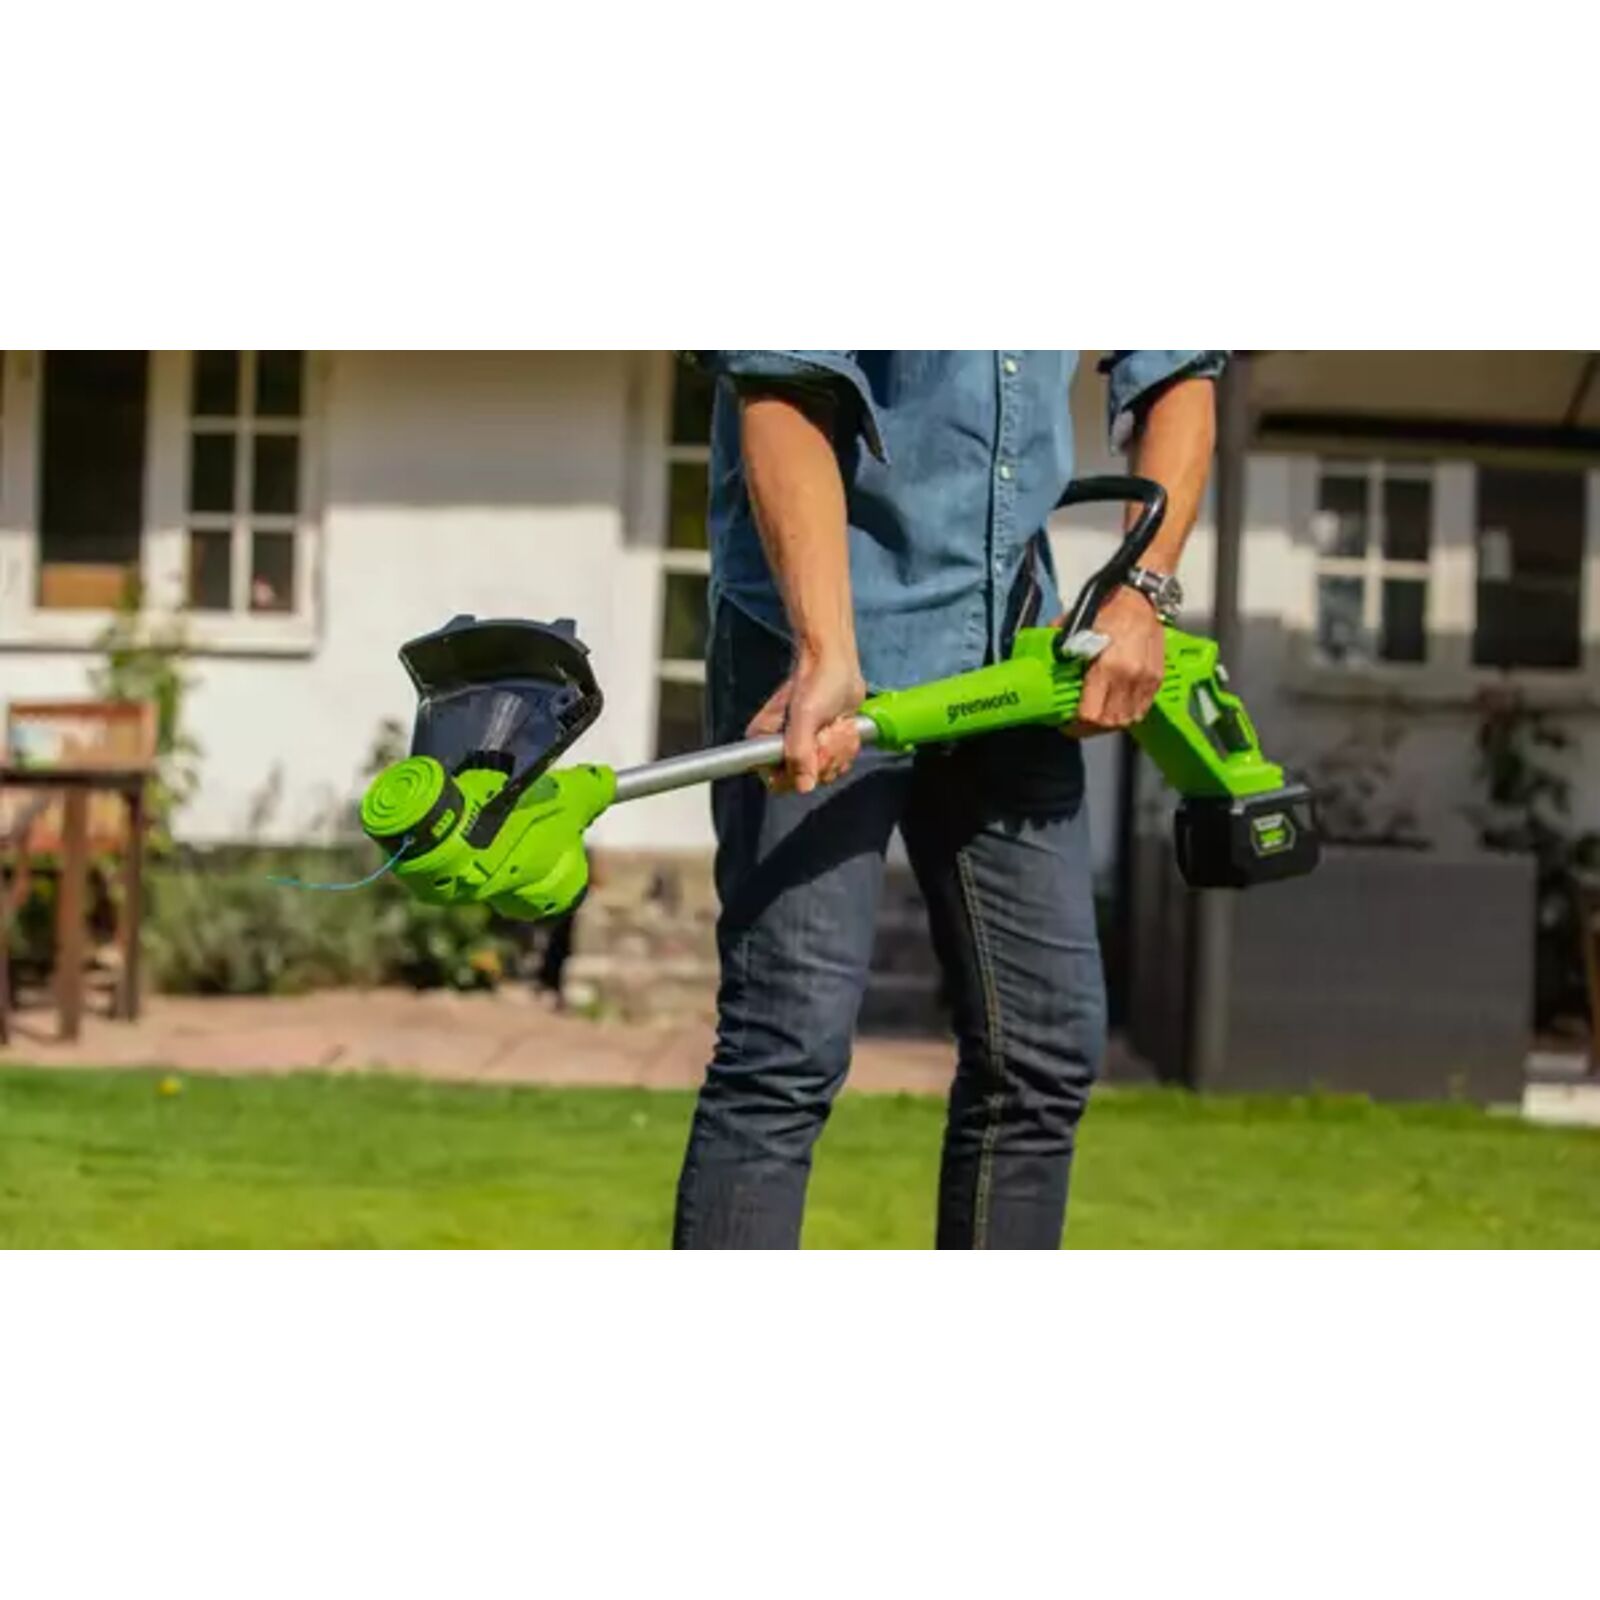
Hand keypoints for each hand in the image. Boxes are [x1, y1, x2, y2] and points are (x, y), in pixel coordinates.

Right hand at [746, 648, 866, 794]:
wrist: (840, 665)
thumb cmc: (819, 681)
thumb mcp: (806, 716)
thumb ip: (800, 752)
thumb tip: (804, 787)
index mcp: (764, 742)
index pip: (777, 782)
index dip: (801, 772)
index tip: (815, 747)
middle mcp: (781, 748)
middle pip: (805, 780)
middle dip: (825, 756)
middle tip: (828, 730)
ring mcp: (803, 748)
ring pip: (824, 773)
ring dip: (838, 750)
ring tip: (836, 724)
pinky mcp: (821, 746)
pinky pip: (836, 763)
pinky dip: (846, 747)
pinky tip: (844, 727)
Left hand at [1067, 587, 1166, 734]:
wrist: (1142, 596)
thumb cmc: (1108, 607)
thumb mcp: (1076, 624)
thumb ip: (1059, 645)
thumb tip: (1040, 660)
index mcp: (1107, 666)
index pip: (1091, 715)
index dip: (1075, 725)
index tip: (1064, 722)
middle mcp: (1129, 677)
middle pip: (1108, 723)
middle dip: (1089, 728)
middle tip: (1076, 723)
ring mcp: (1146, 680)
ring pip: (1126, 720)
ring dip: (1108, 723)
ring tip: (1094, 717)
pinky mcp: (1156, 679)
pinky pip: (1141, 710)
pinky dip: (1126, 714)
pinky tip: (1114, 708)